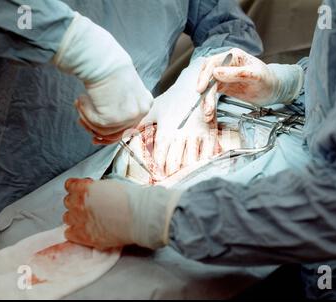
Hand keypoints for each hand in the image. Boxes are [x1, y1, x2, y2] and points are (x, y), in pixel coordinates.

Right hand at [53, 13, 152, 144]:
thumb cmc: (109, 68)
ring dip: (87, 117)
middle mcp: (140, 112)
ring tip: (80, 102)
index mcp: (146, 104)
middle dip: (95, 128)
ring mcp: (127, 117)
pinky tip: (80, 99)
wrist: (102, 59)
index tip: (96, 135)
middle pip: (116, 132)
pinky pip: (94, 123)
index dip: (110, 133)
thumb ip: (123, 105)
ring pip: (102, 130)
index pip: (129, 127)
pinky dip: (84, 113)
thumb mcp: (125, 88)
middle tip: (80, 120)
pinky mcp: (112, 118)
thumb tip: (107, 127)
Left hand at [62, 178, 181, 249]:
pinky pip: (69, 233)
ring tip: (88, 219)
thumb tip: (95, 192)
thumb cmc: (131, 199)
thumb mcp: (111, 185)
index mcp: (85, 188)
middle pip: (67, 201)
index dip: (77, 187)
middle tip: (89, 206)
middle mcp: (78, 203)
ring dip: (75, 217)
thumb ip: (97, 188)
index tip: (84, 191)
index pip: (69, 185)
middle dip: (76, 202)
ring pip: (67, 218)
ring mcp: (79, 220)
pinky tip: (86, 230)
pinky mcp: (84, 236)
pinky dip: (75, 232)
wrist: (139, 217)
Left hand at [140, 58, 221, 177]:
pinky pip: (208, 154)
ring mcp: (197, 135)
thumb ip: (140, 124)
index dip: (158, 170)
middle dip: (171, 175)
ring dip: (186, 172)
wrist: (195, 84)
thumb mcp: (154, 109)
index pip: (161, 157)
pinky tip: (198, 170)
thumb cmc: (172, 98)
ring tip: (181, 180)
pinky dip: (203, 164)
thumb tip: (125, 135)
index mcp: (167, 131)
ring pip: (192, 162)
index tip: (155, 179)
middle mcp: (182, 135)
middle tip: (167, 183)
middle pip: (176, 164)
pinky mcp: (210, 133)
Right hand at [197, 48, 303, 107]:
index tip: (201, 89)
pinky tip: (210, 113)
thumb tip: (216, 73)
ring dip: (206, 101)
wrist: (274, 90)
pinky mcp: (223, 87)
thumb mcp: (256, 76)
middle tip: (206, 107)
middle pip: (207, 77)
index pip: (213, 64)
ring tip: (209, 114)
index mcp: (233, 56)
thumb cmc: (268, 80)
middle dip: (205, 94)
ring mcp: (223, 76)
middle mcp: (225, 65)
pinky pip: (212, 95)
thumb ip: (237, 73)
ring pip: (208, 88)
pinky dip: (210, 104)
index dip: (205, 76)